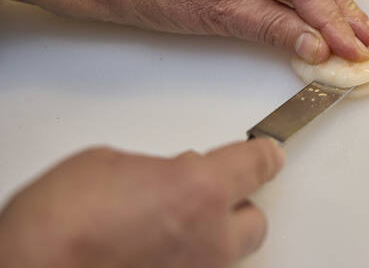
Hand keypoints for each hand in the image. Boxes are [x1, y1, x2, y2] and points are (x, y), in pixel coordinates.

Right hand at [0, 139, 283, 267]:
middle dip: (234, 207)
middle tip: (201, 198)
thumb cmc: (60, 222)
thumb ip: (157, 170)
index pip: (257, 165)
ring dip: (209, 238)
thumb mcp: (108, 164)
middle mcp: (212, 238)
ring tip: (166, 231)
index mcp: (202, 189)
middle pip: (255, 220)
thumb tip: (166, 180)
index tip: (268, 152)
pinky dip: (184, 262)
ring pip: (228, 254)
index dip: (264, 155)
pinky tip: (149, 255)